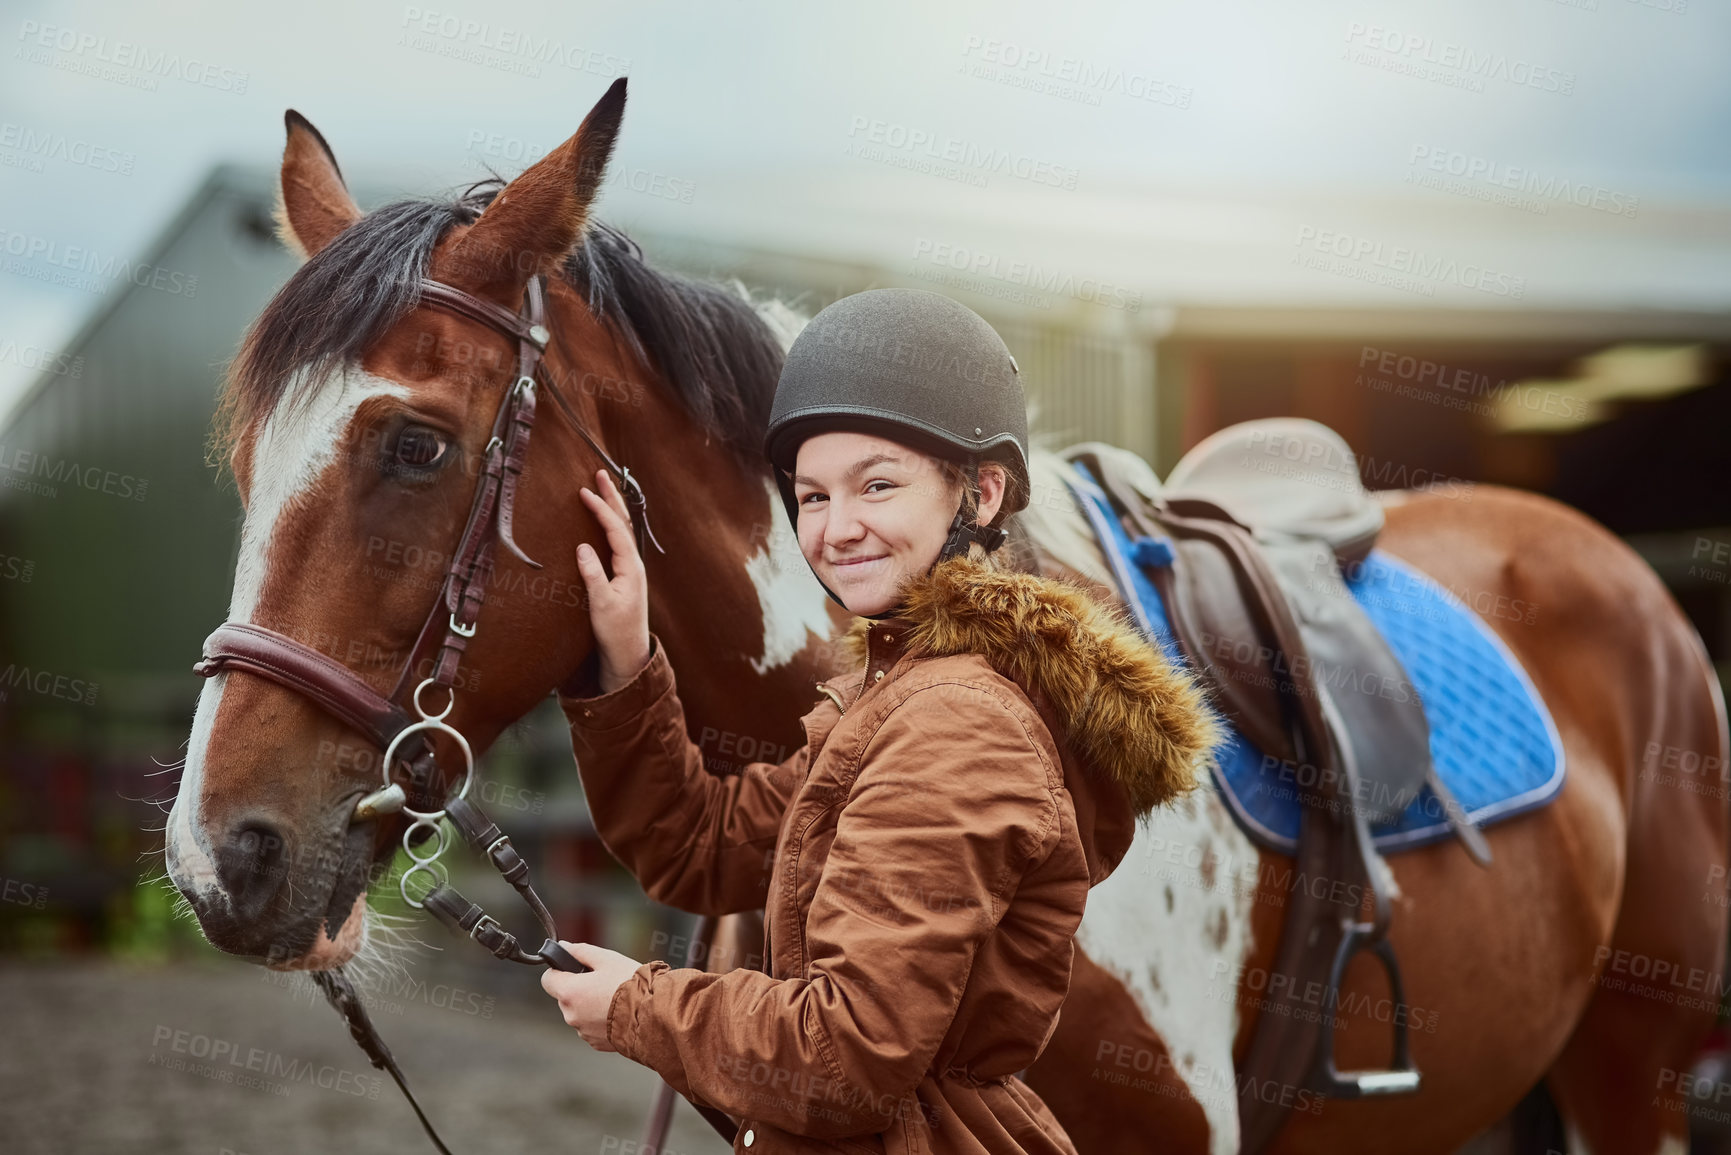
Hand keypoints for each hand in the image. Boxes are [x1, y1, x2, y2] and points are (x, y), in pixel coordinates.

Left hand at [541, 941, 642, 1051]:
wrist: (653, 1015)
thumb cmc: (630, 984)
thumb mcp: (607, 959)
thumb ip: (580, 951)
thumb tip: (563, 947)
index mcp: (569, 992)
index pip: (547, 979)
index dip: (559, 971)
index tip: (574, 968)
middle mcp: (571, 1015)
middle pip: (565, 997)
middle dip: (579, 988)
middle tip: (603, 980)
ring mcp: (583, 1032)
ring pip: (579, 1013)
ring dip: (590, 1005)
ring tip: (615, 997)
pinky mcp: (596, 1043)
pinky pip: (591, 1027)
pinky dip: (600, 1020)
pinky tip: (619, 1012)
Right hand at [575, 469, 650, 692]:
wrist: (628, 653)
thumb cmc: (614, 631)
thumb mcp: (600, 604)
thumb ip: (593, 575)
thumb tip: (582, 547)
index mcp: (631, 568)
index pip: (616, 530)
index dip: (601, 509)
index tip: (584, 491)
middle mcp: (634, 564)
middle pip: (624, 523)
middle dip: (612, 497)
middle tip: (601, 473)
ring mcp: (630, 569)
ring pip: (622, 530)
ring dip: (613, 507)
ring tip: (602, 487)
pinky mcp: (624, 576)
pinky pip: (618, 541)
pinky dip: (611, 524)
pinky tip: (604, 520)